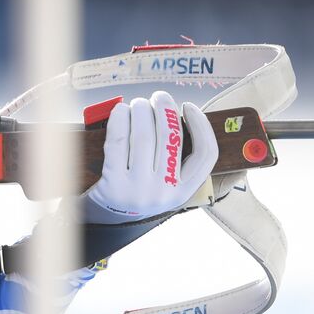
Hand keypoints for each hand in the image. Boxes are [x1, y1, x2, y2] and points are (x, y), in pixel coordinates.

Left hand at [82, 91, 216, 223]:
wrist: (107, 215)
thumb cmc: (139, 188)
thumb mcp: (166, 182)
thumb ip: (177, 156)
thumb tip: (178, 112)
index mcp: (184, 192)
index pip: (206, 154)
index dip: (201, 125)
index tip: (189, 106)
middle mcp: (164, 193)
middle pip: (171, 138)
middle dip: (165, 109)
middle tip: (159, 97)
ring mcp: (138, 190)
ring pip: (144, 136)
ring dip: (142, 110)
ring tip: (139, 104)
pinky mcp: (112, 183)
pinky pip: (118, 141)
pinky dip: (120, 119)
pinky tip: (121, 110)